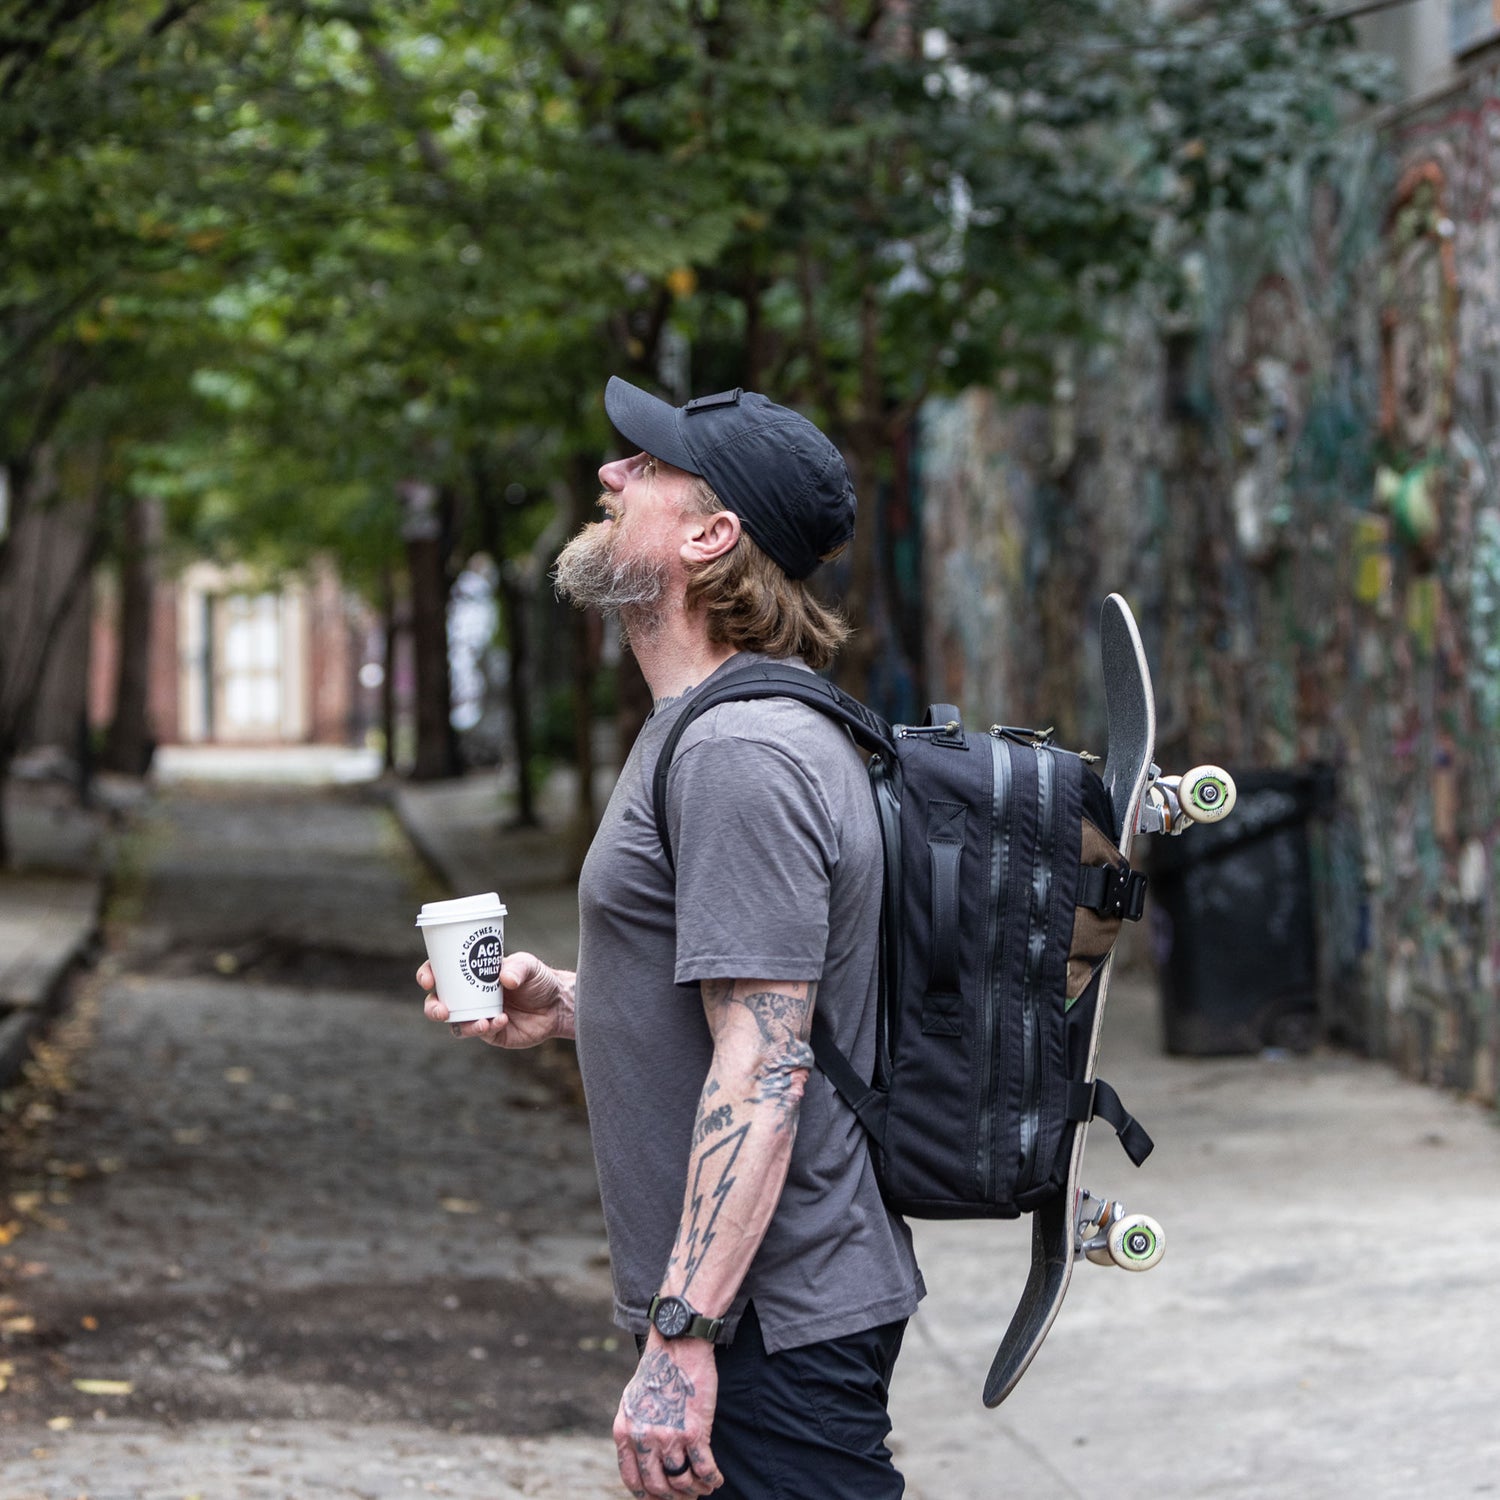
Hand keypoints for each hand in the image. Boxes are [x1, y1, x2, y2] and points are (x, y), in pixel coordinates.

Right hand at [418, 951, 564, 1047]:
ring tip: (482, 1021)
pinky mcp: (491, 1032)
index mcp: (472, 974)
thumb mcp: (529, 965)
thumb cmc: (539, 979)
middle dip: (433, 1007)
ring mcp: (478, 1014)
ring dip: (461, 1023)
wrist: (558, 1005)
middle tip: (442, 1009)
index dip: (428, 974)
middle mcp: (470, 995)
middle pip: (438, 1002)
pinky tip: (501, 1020)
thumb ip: (518, 968)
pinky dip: (486, 1027)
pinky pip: (479, 1032)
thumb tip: (504, 978)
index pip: (441, 972)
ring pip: (454, 1023)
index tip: (428, 979)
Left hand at [613, 1337, 722, 1497]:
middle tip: (686, 1495)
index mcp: (625, 1432)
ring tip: (702, 1486)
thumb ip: (633, 1430)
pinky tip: (716, 1480)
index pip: (633, 1480)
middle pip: (658, 1487)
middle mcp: (644, 1439)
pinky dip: (712, 1480)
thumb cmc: (657, 1370)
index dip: (648, 1495)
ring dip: (694, 1490)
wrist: (678, 1345)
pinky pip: (704, 1469)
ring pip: (682, 1482)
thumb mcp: (632, 1400)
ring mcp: (669, 1437)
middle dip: (674, 1497)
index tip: (660, 1498)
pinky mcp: (694, 1431)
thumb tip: (642, 1459)